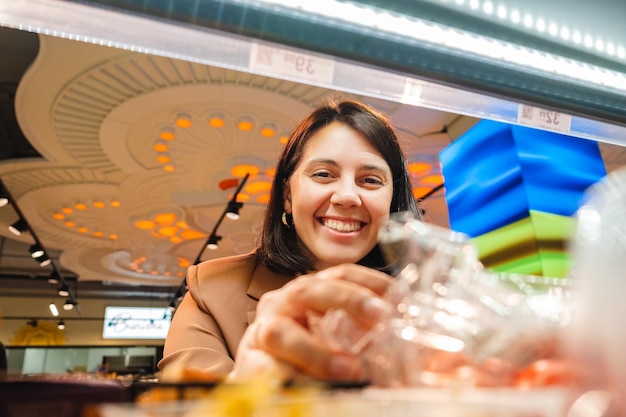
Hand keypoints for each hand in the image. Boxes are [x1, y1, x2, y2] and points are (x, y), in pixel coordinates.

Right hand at [228, 264, 392, 382]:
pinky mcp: (250, 364)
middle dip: (346, 300)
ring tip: (350, 370)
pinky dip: (290, 379)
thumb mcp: (341, 339)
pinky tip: (314, 389)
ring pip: (282, 333)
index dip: (370, 280)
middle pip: (310, 291)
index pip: (340, 274)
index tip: (398, 294)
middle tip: (379, 315)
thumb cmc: (307, 352)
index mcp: (309, 292)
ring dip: (317, 352)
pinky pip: (266, 370)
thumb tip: (446, 361)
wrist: (264, 376)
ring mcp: (263, 332)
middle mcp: (284, 304)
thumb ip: (379, 343)